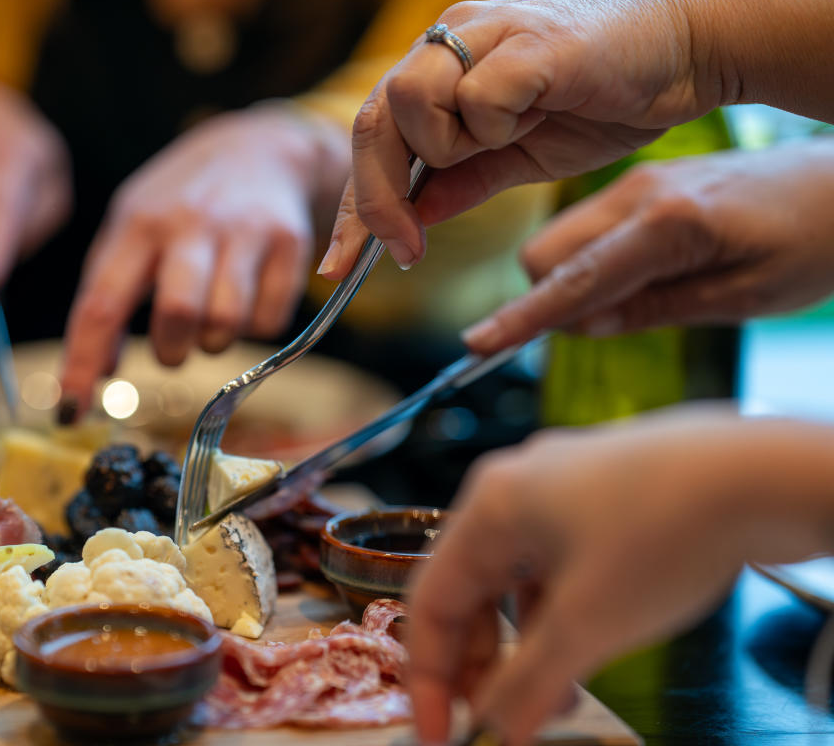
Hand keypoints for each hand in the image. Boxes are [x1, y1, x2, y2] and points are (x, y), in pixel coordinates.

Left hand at [58, 107, 342, 417]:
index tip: (71, 409)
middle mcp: (190, 223)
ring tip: (211, 317)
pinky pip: (269, 321)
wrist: (259, 147)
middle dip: (171, 351)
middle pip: (177, 316)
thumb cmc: (181, 203)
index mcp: (137, 223)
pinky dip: (254, 327)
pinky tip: (247, 298)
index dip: (83, 363)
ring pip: (226, 325)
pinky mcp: (290, 242)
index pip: (101, 304)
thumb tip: (97, 374)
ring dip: (213, 342)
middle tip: (173, 347)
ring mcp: (244, 230)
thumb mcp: (132, 227)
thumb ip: (109, 294)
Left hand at [319, 0, 707, 276]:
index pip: (372, 138)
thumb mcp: (517, 158)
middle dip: (377, 199)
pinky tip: (535, 116)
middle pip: (372, 121)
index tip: (339, 266)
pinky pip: (477, 94)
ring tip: (502, 141)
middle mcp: (448, 42)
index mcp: (439, 70)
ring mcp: (483, 35)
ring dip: (445, 148)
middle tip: (404, 249)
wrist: (685, 53)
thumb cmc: (601, 99)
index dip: (354, 205)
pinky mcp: (525, 39)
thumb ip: (461, 183)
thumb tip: (410, 220)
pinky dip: (494, 122)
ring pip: (410, 101)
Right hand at [406, 406, 833, 744]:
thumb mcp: (587, 625)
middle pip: (472, 589)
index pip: (430, 601)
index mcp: (488, 505)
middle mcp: (514, 487)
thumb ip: (529, 685)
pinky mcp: (608, 494)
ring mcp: (563, 486)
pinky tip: (588, 646)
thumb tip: (495, 732)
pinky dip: (562, 613)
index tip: (439, 735)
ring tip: (560, 697)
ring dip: (528, 645)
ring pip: (519, 580)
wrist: (763, 473)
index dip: (429, 676)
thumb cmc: (662, 533)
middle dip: (484, 663)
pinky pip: (559, 564)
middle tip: (503, 719)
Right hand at [462, 138, 833, 352]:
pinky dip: (588, 261)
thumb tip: (581, 326)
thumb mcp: (747, 296)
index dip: (524, 319)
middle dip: (547, 298)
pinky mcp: (640, 184)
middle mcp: (639, 192)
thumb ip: (655, 309)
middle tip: (600, 328)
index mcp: (669, 222)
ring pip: (558, 240)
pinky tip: (638, 274)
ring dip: (569, 280)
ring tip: (633, 300)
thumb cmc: (816, 241)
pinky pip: (585, 228)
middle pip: (544, 253)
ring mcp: (635, 183)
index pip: (574, 281)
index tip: (478, 347)